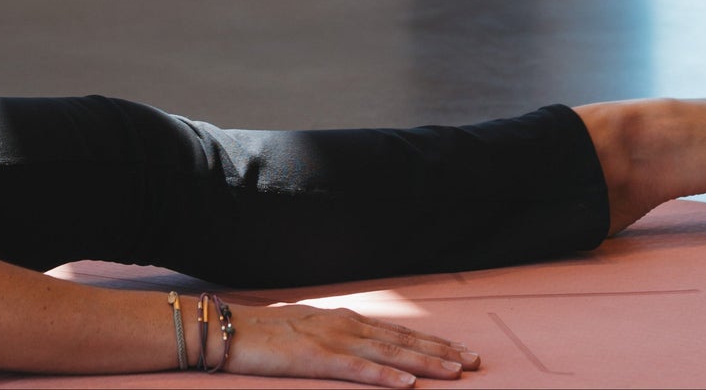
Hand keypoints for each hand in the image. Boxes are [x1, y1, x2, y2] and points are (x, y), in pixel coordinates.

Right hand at [226, 299, 480, 385]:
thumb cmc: (266, 335)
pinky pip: (357, 369)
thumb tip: (360, 347)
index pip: (396, 333)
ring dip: (425, 362)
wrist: (230, 329)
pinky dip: (385, 375)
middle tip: (475, 362)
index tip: (460, 352)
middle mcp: (344, 325)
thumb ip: (335, 338)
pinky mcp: (316, 359)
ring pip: (389, 353)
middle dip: (440, 351)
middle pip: (402, 340)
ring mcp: (331, 340)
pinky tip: (407, 383)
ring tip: (455, 371)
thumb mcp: (307, 333)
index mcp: (343, 320)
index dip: (430, 342)